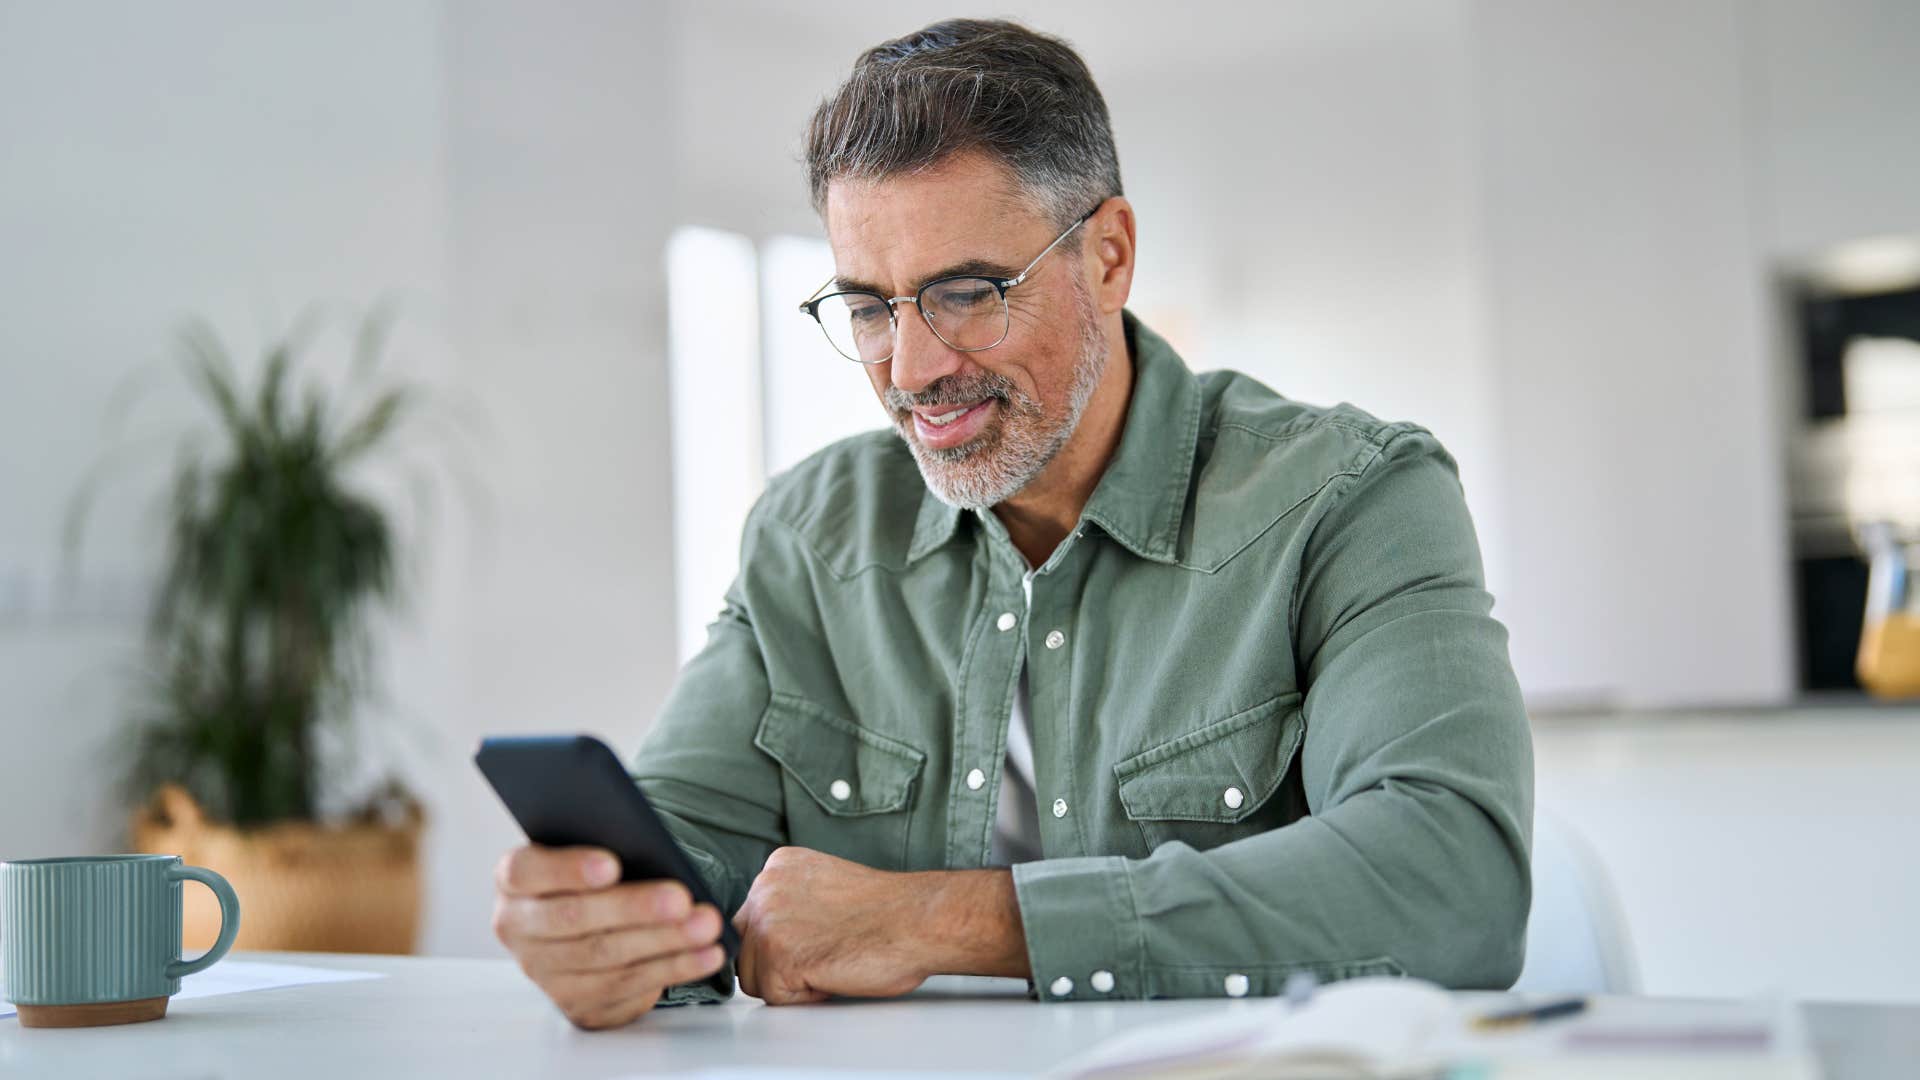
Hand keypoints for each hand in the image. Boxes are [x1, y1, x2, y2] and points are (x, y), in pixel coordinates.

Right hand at [492, 844, 727, 1028]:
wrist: (589, 924)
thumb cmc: (594, 876)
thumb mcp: (589, 852)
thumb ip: (605, 844)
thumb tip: (649, 847)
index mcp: (514, 881)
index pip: (525, 872)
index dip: (567, 869)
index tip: (612, 865)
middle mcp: (519, 929)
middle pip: (572, 920)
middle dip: (632, 909)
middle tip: (681, 898)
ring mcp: (545, 972)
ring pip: (605, 957)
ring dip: (663, 942)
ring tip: (706, 925)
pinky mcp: (577, 1003)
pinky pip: (628, 988)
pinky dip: (674, 968)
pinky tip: (706, 953)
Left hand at [732, 847, 933, 1004]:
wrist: (918, 920)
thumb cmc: (887, 911)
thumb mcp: (824, 887)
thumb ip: (790, 901)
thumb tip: (771, 934)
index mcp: (778, 865)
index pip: (753, 920)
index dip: (786, 941)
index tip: (819, 937)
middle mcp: (765, 886)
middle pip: (745, 949)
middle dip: (779, 963)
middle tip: (825, 952)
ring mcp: (768, 919)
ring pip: (754, 977)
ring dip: (791, 982)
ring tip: (830, 960)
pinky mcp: (778, 954)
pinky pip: (775, 997)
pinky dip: (805, 996)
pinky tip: (833, 971)